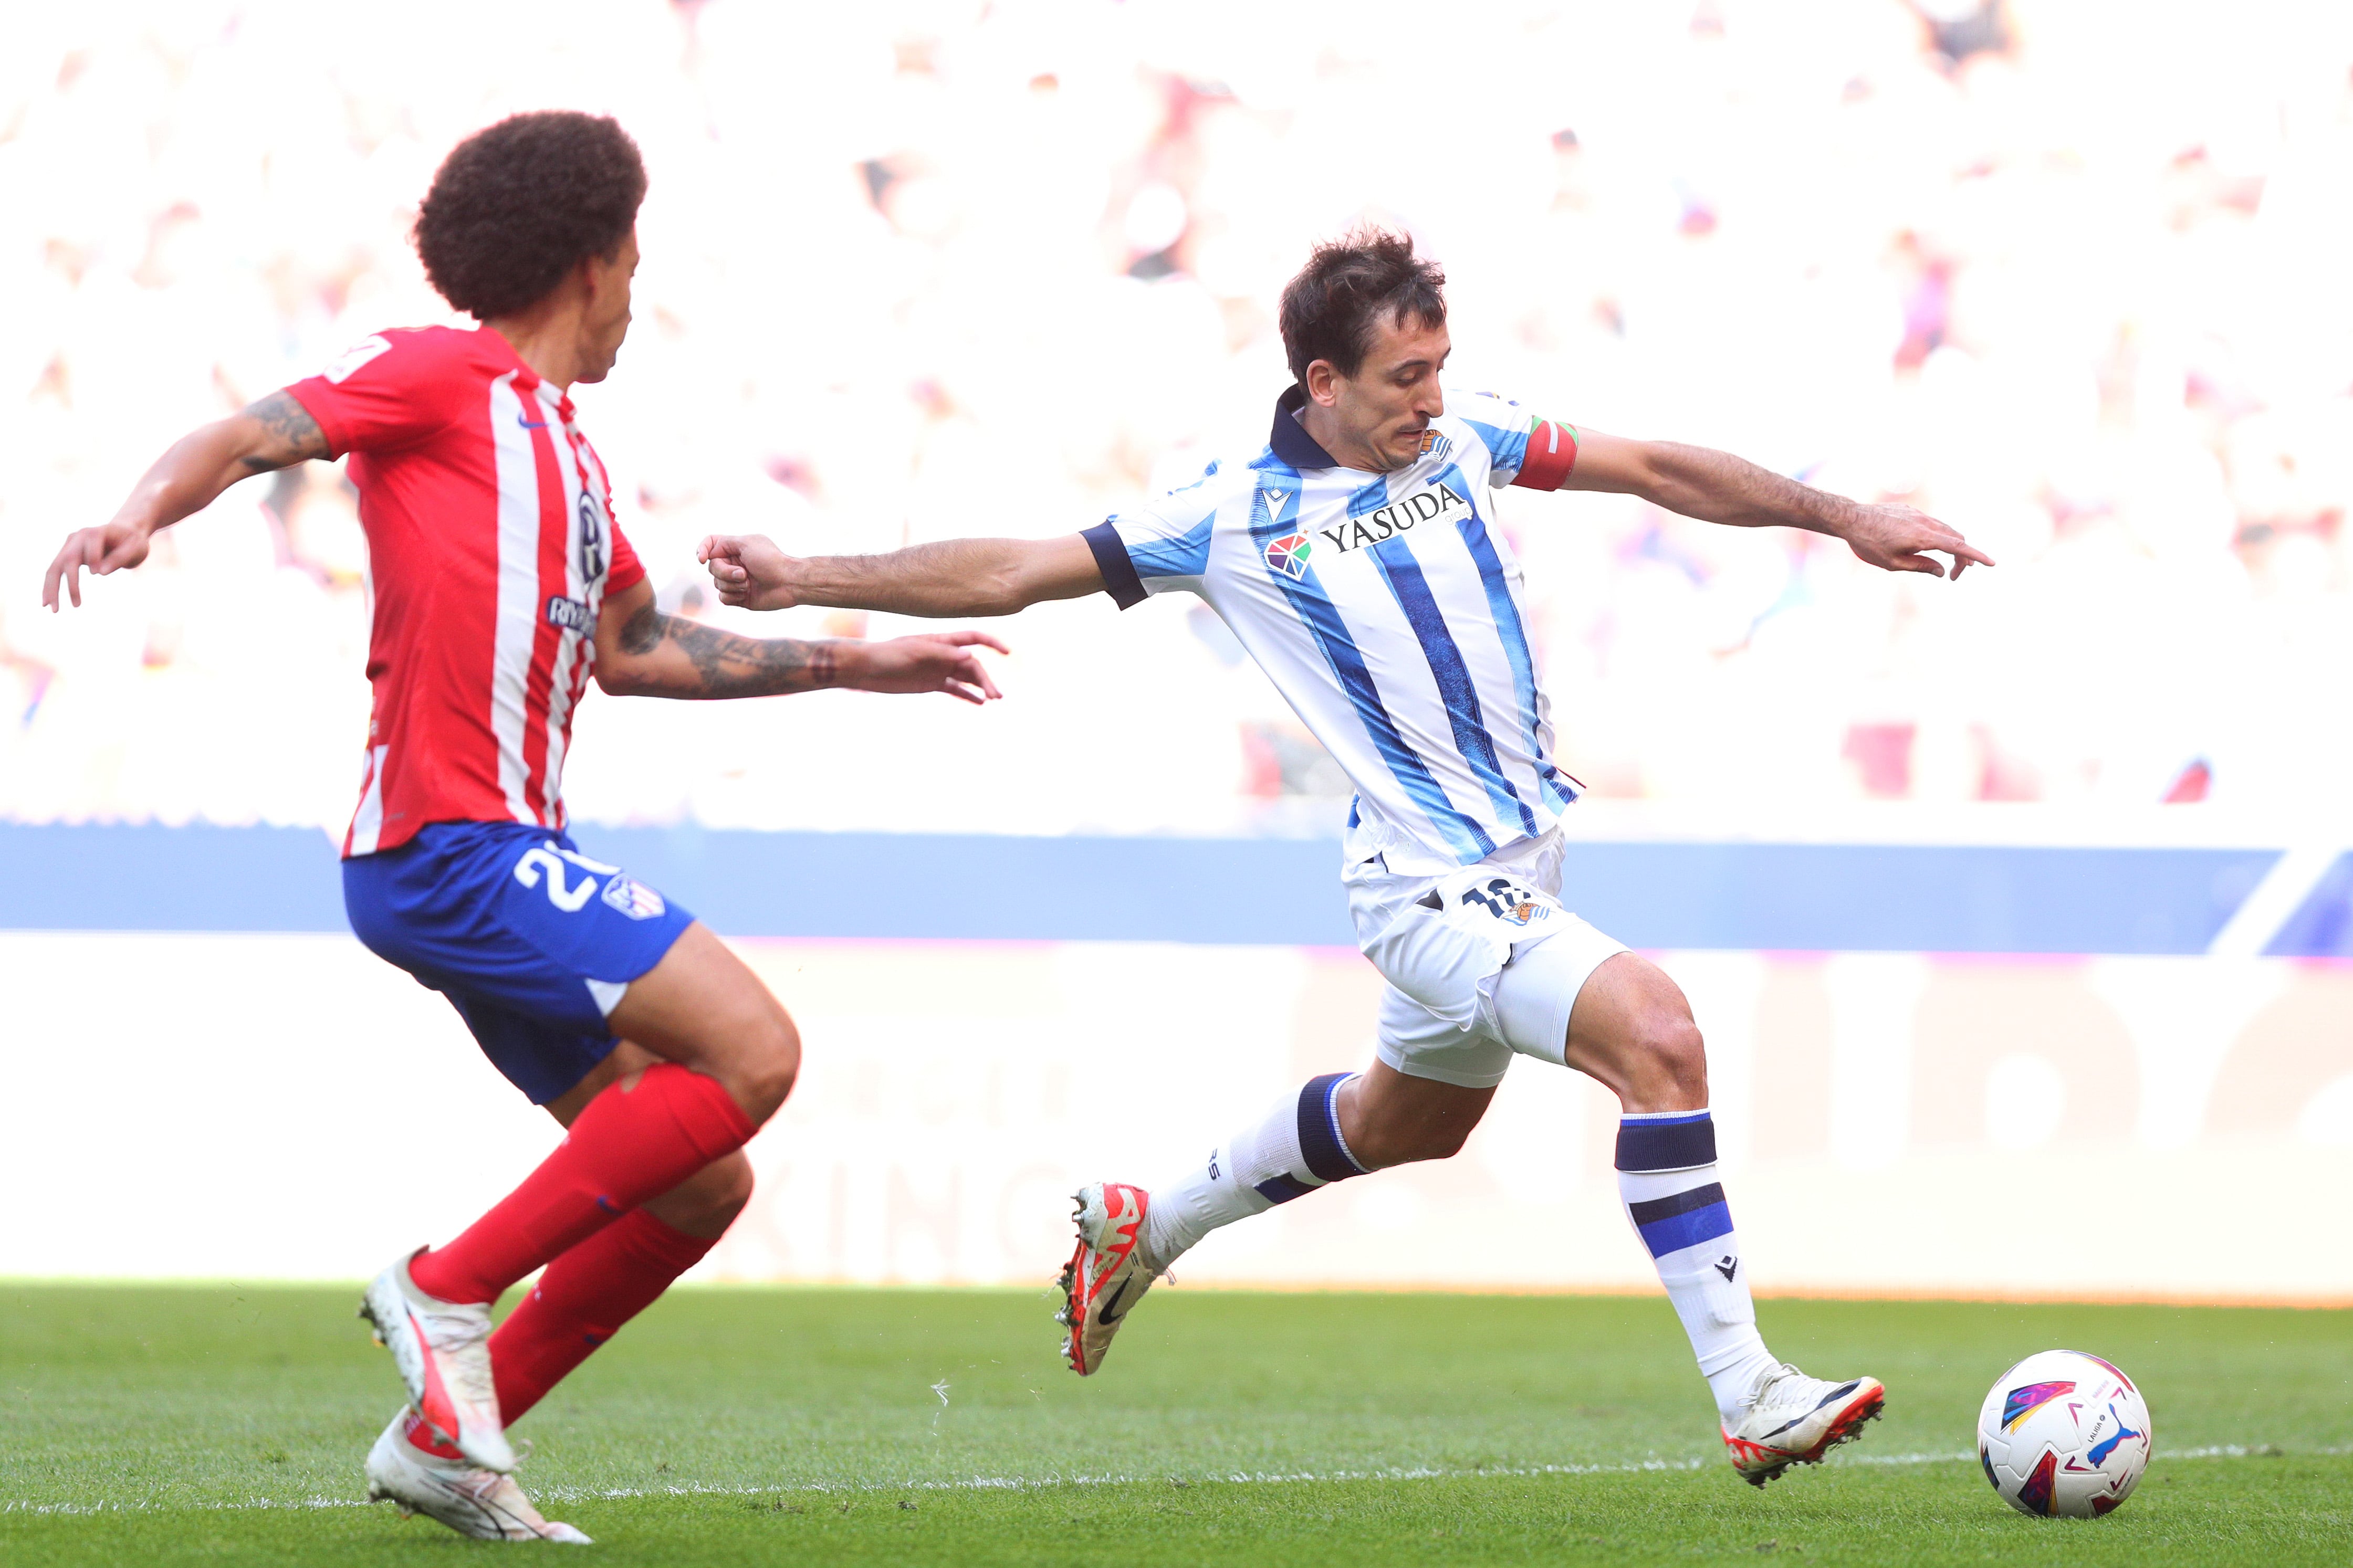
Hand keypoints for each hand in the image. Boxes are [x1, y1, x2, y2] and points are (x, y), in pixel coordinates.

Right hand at [43, 520, 154, 609]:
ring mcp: (69, 545)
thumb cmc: (132, 542)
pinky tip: (47, 602)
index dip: (93, 558)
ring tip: (53, 609)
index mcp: (95, 532)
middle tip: (76, 605)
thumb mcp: (135, 548)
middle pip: (67, 559)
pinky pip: (54, 571)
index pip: (90, 544)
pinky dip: (50, 586)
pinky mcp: (66, 554)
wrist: (123, 532)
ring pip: (55, 567)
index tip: (97, 573)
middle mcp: (78, 537)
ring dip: (52, 588)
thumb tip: (99, 572)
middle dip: (70, 583)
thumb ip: (120, 557)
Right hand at [698, 533, 797, 609]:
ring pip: (717, 584)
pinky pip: (723, 598)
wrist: (788, 583)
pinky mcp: (739, 597)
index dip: (702, 550)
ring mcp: (736, 581)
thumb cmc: (771, 561)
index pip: (710, 545)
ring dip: (732, 585)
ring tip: (749, 583)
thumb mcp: (747, 543)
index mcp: (735, 549)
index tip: (702, 559)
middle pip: (712, 568)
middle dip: (725, 572)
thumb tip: (709, 552)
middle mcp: (734, 564)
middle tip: (744, 574)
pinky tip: (747, 593)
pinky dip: (733, 596)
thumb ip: (724, 543)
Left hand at [842, 631, 1008, 704]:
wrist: (866, 669)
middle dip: (986, 678)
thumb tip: (970, 655)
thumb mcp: (915, 652)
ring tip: (993, 699)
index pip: (973, 638)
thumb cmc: (888, 655)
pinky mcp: (931, 683)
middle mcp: (943, 654)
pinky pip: (955, 689)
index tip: (1007, 652)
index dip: (992, 642)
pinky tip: (980, 703)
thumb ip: (942, 653)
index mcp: (942, 641)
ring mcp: (938, 669)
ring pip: (966, 677)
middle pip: (973, 664)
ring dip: (981, 686)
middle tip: (997, 695)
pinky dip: (968, 695)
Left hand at [1840, 503, 1993, 579]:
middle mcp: (1926, 522)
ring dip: (1950, 545)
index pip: (1957, 547)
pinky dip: (1936, 536)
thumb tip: (1942, 571)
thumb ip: (1921, 567)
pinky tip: (1923, 547)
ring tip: (1945, 563)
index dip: (1975, 556)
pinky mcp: (1911, 511)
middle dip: (1962, 557)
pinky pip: (1931, 523)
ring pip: (1945, 529)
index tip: (1991, 563)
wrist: (1850, 519)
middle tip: (1955, 576)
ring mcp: (1919, 514)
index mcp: (1924, 537)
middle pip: (1956, 538)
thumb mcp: (1893, 563)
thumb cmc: (1869, 544)